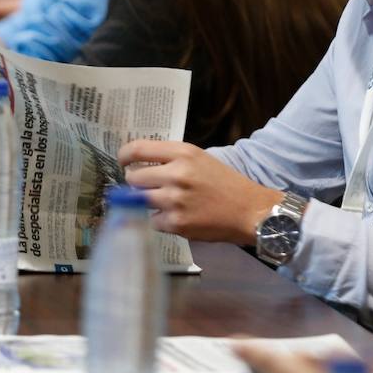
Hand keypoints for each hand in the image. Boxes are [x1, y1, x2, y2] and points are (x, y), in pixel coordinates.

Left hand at [117, 140, 279, 243]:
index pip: (138, 149)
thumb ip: (172, 159)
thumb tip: (140, 163)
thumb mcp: (200, 159)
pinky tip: (174, 216)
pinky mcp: (176, 223)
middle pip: (133, 178)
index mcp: (183, 154)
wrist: (250, 211)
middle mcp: (176, 175)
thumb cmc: (226, 183)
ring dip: (144, 201)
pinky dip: (159, 220)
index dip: (124, 156)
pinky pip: (152, 221)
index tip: (122, 161)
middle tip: (144, 186)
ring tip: (160, 201)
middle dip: (135, 182)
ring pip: (138, 200)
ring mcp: (175, 200)